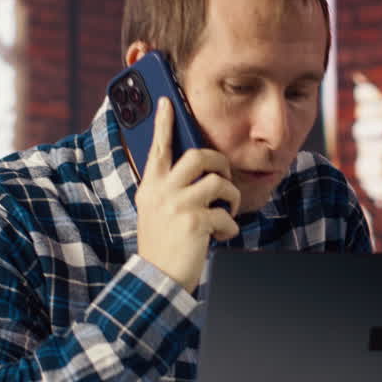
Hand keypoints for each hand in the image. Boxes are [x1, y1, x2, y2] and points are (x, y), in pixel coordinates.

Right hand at [135, 98, 240, 292]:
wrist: (158, 279)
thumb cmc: (162, 243)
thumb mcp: (156, 210)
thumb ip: (168, 188)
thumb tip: (195, 169)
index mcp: (151, 186)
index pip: (159, 147)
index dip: (164, 123)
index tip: (168, 101)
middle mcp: (162, 191)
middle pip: (199, 156)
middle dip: (221, 163)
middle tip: (225, 177)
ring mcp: (178, 205)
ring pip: (219, 182)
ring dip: (230, 198)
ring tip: (225, 213)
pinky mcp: (195, 221)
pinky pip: (226, 214)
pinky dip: (229, 228)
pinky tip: (219, 237)